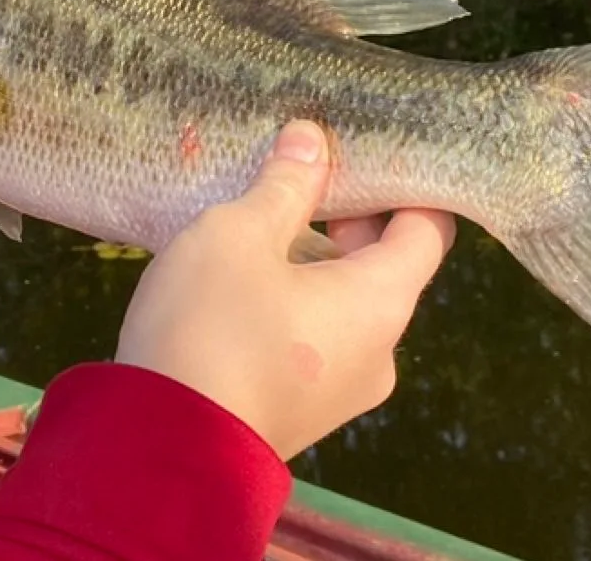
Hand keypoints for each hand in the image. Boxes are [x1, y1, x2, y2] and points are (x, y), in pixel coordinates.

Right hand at [115, 120, 453, 459]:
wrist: (162, 451)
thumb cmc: (212, 326)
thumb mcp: (240, 234)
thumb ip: (284, 186)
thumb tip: (313, 140)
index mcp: (380, 304)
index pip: (428, 230)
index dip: (405, 184)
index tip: (367, 150)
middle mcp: (377, 353)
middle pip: (384, 266)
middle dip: (344, 217)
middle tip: (295, 176)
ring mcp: (340, 391)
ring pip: (343, 304)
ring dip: (309, 261)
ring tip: (255, 223)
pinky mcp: (299, 411)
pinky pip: (313, 339)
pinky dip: (291, 301)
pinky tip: (238, 279)